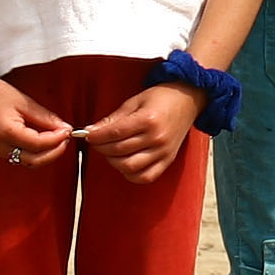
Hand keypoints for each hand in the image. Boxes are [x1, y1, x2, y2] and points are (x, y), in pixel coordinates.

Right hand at [0, 73, 74, 167]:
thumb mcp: (24, 102)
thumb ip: (45, 118)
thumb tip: (64, 128)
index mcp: (7, 133)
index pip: (39, 144)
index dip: (57, 139)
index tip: (69, 130)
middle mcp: (2, 147)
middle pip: (36, 160)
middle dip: (55, 151)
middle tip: (67, 137)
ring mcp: (1, 151)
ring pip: (31, 162)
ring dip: (47, 154)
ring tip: (59, 138)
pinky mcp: (2, 150)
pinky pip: (24, 157)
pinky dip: (38, 152)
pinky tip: (46, 140)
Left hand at [77, 83, 203, 182]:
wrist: (188, 99)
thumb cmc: (161, 97)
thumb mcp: (135, 101)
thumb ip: (114, 118)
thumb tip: (92, 130)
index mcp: (148, 120)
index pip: (115, 133)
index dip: (96, 136)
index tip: (86, 135)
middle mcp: (157, 138)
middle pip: (120, 151)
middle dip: (101, 148)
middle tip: (95, 142)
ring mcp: (163, 152)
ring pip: (130, 167)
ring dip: (113, 161)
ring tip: (109, 152)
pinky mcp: (168, 160)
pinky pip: (146, 177)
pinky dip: (131, 174)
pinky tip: (124, 164)